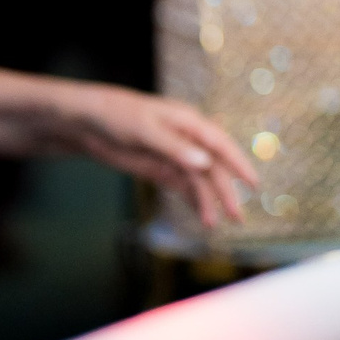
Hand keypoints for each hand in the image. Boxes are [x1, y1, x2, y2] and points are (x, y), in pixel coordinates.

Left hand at [34, 82, 255, 230]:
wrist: (87, 122)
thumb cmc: (117, 115)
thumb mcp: (145, 130)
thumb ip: (175, 147)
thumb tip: (205, 164)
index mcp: (189, 123)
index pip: (221, 145)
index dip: (239, 163)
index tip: (253, 184)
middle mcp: (187, 140)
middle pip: (213, 168)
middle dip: (226, 192)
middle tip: (238, 217)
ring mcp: (174, 155)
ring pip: (200, 181)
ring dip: (209, 201)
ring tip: (214, 224)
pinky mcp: (161, 168)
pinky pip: (184, 187)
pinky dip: (194, 201)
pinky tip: (202, 216)